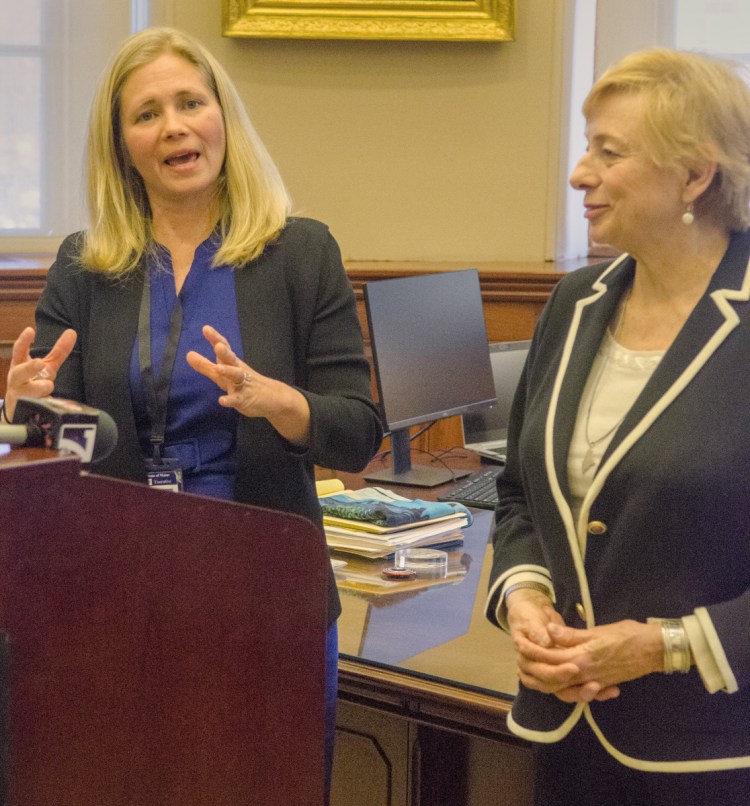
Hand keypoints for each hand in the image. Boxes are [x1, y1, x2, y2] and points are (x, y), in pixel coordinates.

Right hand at [3, 327, 76, 420]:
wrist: (18, 409)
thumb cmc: (32, 382)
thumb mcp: (46, 366)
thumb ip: (58, 351)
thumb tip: (72, 332)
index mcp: (19, 366)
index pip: (18, 351)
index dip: (23, 341)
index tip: (30, 330)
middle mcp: (16, 380)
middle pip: (18, 373)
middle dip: (29, 368)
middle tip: (40, 363)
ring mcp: (18, 396)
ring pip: (26, 392)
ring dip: (38, 388)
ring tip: (48, 385)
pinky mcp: (22, 410)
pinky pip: (33, 408)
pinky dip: (42, 405)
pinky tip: (48, 404)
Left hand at [186, 325, 310, 445]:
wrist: (273, 398)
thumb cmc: (244, 383)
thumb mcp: (223, 374)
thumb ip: (206, 365)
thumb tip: (188, 354)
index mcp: (233, 363)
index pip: (225, 348)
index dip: (216, 338)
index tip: (206, 329)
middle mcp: (238, 371)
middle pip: (231, 359)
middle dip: (225, 352)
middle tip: (218, 345)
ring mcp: (243, 385)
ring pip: (236, 376)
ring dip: (228, 371)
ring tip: (219, 368)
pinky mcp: (245, 399)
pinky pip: (237, 399)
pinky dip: (230, 400)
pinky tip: (222, 400)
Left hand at [513, 618, 662, 703]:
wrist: (653, 650)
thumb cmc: (627, 635)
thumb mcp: (596, 631)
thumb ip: (571, 635)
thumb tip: (549, 630)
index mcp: (580, 658)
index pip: (548, 657)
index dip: (532, 650)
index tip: (519, 642)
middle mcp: (584, 674)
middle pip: (550, 676)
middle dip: (533, 667)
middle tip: (520, 658)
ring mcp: (593, 682)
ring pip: (561, 686)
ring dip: (545, 679)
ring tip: (532, 669)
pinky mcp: (601, 685)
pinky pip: (576, 690)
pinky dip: (563, 686)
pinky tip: (557, 679)